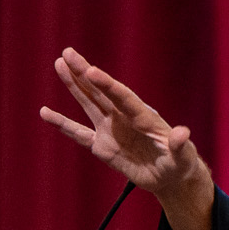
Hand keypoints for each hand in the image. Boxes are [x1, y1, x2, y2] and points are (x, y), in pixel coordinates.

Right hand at [40, 48, 213, 229]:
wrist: (169, 176)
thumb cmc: (180, 163)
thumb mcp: (183, 157)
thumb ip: (180, 145)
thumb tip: (182, 133)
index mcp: (143, 116)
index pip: (122, 96)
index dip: (106, 84)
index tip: (90, 71)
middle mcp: (123, 117)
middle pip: (100, 91)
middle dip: (84, 72)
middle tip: (68, 53)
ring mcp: (110, 129)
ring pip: (88, 103)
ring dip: (74, 84)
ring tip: (59, 64)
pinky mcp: (101, 145)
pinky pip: (77, 133)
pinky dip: (61, 123)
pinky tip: (44, 113)